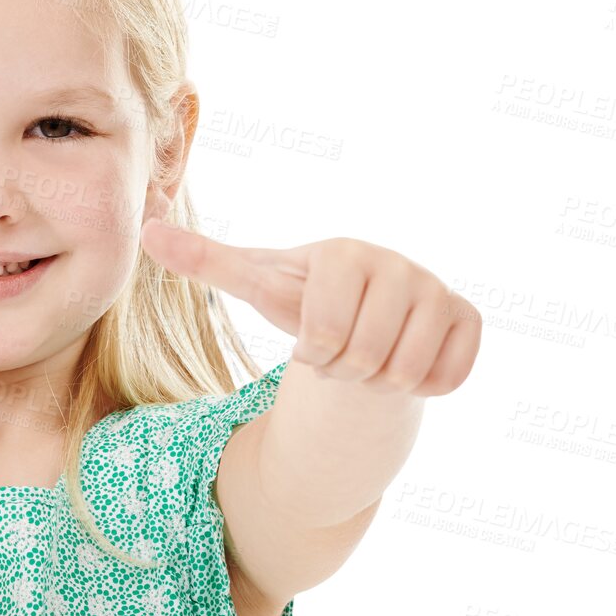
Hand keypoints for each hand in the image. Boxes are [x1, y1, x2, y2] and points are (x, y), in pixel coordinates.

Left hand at [139, 218, 480, 395]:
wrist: (360, 323)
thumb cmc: (302, 303)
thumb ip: (204, 260)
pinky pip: (448, 377)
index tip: (312, 338)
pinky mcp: (470, 319)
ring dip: (379, 381)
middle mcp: (401, 265)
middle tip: (341, 351)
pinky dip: (421, 385)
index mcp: (346, 255)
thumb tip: (145, 230)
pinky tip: (406, 360)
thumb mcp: (255, 283)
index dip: (313, 352)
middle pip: (367, 357)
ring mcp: (440, 290)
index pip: (325, 332)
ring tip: (369, 355)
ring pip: (406, 373)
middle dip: (345, 370)